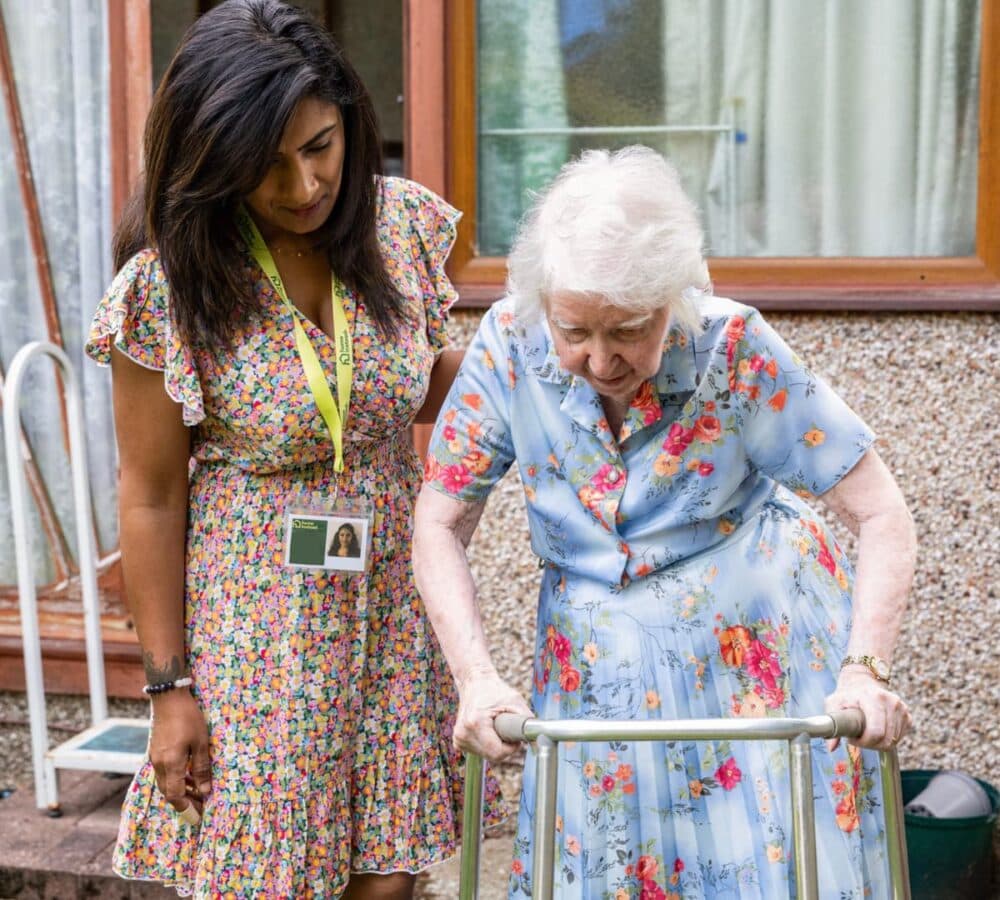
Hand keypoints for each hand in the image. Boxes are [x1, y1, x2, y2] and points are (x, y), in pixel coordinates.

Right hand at [149, 689, 211, 818]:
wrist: (168, 697)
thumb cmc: (188, 718)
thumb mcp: (201, 742)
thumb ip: (201, 768)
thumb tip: (205, 791)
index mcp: (170, 765)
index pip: (175, 796)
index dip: (186, 809)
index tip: (198, 817)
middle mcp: (159, 765)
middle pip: (169, 793)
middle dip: (184, 803)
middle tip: (200, 807)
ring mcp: (155, 758)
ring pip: (166, 783)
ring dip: (180, 791)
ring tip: (197, 793)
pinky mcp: (156, 751)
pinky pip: (164, 772)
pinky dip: (176, 779)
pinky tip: (188, 775)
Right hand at [454, 669, 533, 763]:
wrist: (474, 682)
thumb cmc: (495, 690)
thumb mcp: (515, 701)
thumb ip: (527, 721)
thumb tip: (540, 738)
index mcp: (475, 723)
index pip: (498, 753)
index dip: (512, 747)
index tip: (515, 735)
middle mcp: (463, 733)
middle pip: (493, 756)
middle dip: (504, 746)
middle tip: (506, 727)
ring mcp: (459, 738)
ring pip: (487, 755)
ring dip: (496, 745)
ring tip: (495, 725)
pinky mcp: (458, 741)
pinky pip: (480, 751)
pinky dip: (488, 744)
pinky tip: (487, 730)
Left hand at [824, 668, 911, 751]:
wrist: (862, 681)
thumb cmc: (847, 694)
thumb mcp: (833, 703)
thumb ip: (832, 724)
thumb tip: (831, 747)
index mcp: (874, 698)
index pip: (876, 732)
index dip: (863, 742)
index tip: (853, 739)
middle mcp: (891, 702)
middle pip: (886, 739)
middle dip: (870, 744)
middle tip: (858, 738)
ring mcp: (901, 708)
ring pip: (893, 741)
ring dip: (878, 743)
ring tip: (865, 732)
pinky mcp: (907, 715)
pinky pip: (899, 738)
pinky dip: (888, 739)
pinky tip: (876, 730)